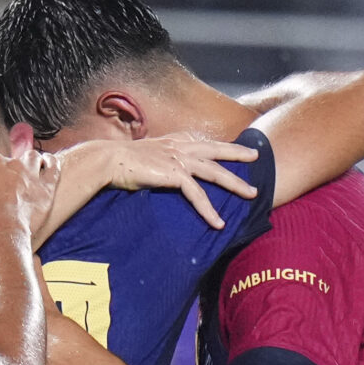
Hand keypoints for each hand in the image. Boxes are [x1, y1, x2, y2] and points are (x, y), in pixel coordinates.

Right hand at [0, 147, 56, 233]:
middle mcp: (10, 162)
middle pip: (5, 161)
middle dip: (1, 169)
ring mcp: (30, 174)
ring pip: (32, 158)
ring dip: (29, 160)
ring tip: (27, 166)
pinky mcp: (45, 188)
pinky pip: (53, 168)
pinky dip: (51, 163)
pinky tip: (48, 162)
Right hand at [75, 133, 259, 229]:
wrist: (108, 161)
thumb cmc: (119, 163)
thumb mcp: (144, 158)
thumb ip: (158, 162)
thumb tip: (159, 171)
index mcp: (173, 141)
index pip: (202, 141)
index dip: (219, 145)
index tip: (233, 148)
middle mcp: (180, 147)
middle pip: (216, 151)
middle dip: (237, 155)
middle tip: (255, 158)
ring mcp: (179, 159)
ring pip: (215, 172)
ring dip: (235, 184)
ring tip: (251, 195)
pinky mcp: (174, 174)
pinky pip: (197, 194)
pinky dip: (209, 210)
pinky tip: (218, 222)